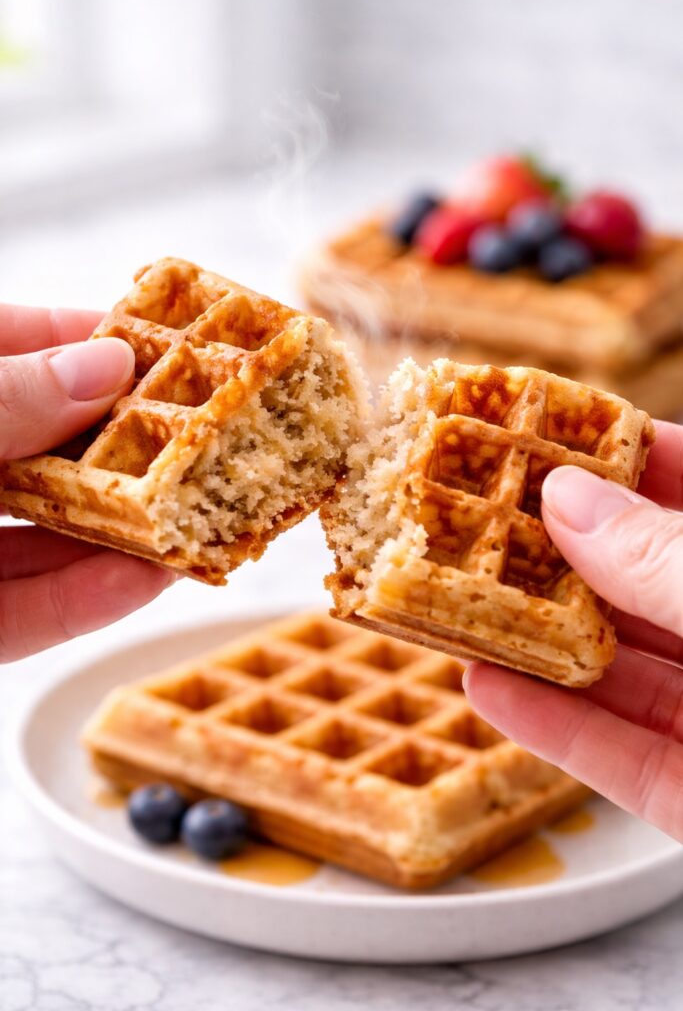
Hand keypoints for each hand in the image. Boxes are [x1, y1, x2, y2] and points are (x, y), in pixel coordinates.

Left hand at [0, 304, 173, 661]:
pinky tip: (142, 583)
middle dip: (131, 450)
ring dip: (126, 535)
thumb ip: (0, 399)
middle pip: (48, 449)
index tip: (167, 341)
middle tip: (211, 442)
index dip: (86, 339)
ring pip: (46, 537)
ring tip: (202, 522)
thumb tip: (106, 364)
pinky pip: (23, 615)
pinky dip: (82, 602)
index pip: (10, 347)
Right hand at [463, 420, 682, 840]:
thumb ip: (665, 561)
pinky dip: (552, 726)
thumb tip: (568, 498)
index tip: (542, 425)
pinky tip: (487, 688)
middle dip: (550, 548)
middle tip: (466, 513)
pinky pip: (617, 758)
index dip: (621, 453)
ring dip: (530, 637)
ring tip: (447, 600)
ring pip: (614, 668)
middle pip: (634, 579)